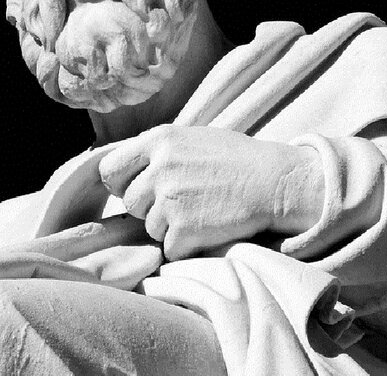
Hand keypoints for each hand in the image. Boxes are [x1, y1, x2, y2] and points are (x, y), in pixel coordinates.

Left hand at [97, 125, 322, 259]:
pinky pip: (170, 249)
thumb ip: (157, 150)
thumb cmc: (237, 160)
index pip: (110, 169)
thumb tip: (124, 166)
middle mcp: (160, 167)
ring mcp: (171, 199)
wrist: (276, 182)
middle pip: (130, 203)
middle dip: (150, 209)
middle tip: (182, 205)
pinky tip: (209, 230)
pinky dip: (187, 247)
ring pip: (150, 228)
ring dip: (171, 228)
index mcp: (159, 140)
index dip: (122, 184)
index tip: (140, 191)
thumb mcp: (192, 138)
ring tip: (202, 213)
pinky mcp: (185, 229)